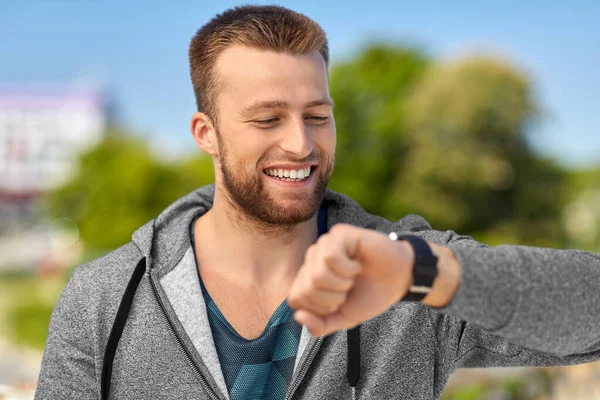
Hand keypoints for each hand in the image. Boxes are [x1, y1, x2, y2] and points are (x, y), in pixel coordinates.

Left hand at [288, 223, 415, 335]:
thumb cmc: (370, 294)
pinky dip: (347, 268)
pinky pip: (331, 256)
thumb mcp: (343, 318)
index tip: (339, 303)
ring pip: (317, 273)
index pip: (295, 299)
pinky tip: (357, 265)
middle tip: (348, 290)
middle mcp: (312, 259)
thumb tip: (298, 316)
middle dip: (332, 298)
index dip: (319, 308)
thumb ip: (320, 325)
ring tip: (353, 277)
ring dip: (341, 283)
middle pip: (306, 288)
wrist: (400, 279)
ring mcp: (324, 244)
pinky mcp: (339, 233)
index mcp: (308, 278)